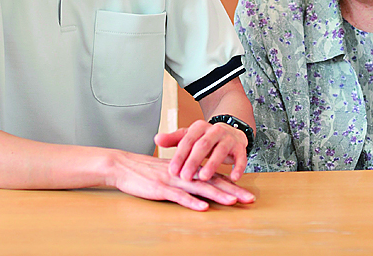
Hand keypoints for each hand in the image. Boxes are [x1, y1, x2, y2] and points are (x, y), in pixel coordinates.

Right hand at [105, 150, 254, 210]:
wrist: (123, 165)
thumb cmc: (145, 171)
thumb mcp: (169, 172)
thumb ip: (184, 177)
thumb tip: (198, 187)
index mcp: (187, 170)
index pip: (213, 177)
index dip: (231, 184)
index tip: (246, 193)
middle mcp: (184, 174)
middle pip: (213, 182)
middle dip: (233, 191)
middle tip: (250, 199)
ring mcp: (173, 181)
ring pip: (200, 188)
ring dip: (218, 195)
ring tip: (234, 202)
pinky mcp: (161, 188)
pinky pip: (179, 196)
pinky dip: (192, 202)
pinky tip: (204, 207)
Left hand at [155, 120, 247, 182]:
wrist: (230, 131)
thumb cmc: (205, 139)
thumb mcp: (189, 137)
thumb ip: (173, 139)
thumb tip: (156, 139)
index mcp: (199, 127)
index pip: (187, 141)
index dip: (179, 156)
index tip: (172, 171)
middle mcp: (215, 130)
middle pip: (203, 145)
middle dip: (193, 161)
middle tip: (184, 177)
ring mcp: (229, 138)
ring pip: (221, 151)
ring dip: (212, 165)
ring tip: (203, 178)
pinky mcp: (240, 147)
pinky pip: (241, 157)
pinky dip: (238, 167)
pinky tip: (233, 178)